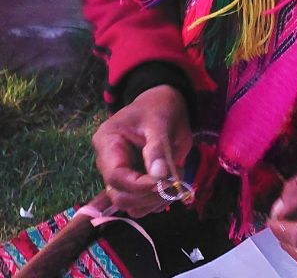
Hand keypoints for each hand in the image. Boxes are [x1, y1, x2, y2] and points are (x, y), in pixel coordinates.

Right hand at [92, 85, 191, 217]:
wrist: (165, 105)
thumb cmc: (160, 108)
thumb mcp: (160, 122)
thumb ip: (158, 149)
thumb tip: (159, 177)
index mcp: (108, 143)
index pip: (115, 175)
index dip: (139, 185)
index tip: (164, 182)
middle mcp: (109, 163)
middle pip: (119, 195)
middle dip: (148, 196)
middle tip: (174, 183)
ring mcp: (121, 175)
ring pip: (129, 205)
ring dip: (154, 201)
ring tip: (175, 181)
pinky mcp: (134, 183)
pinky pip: (140, 204)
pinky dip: (157, 203)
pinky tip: (172, 186)